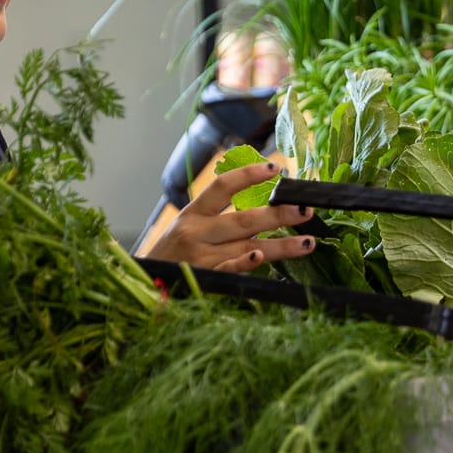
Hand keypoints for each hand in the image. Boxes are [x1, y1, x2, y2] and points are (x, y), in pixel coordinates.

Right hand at [139, 162, 317, 273]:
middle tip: (305, 209)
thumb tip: (265, 205)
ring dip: (280, 246)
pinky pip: (229, 271)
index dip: (248, 175)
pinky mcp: (205, 280)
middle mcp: (196, 233)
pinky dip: (245, 265)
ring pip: (247, 247)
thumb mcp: (188, 227)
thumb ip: (218, 216)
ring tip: (308, 242)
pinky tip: (262, 260)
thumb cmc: (173, 254)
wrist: (145, 284)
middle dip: (278, 214)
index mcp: (193, 214)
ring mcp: (201, 258)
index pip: (222, 187)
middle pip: (243, 220)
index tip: (275, 168)